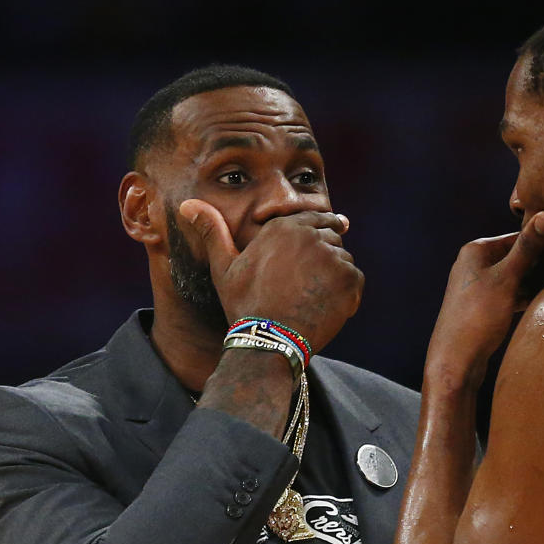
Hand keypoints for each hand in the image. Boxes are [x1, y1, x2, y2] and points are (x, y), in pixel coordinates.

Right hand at [179, 200, 364, 351]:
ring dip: (334, 276)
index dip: (316, 233)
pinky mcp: (350, 280)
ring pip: (343, 259)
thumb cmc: (244, 304)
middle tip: (307, 283)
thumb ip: (212, 230)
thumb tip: (188, 203)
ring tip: (310, 298)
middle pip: (332, 237)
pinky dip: (346, 293)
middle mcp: (312, 235)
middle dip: (323, 257)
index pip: (315, 218)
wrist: (268, 340)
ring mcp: (334, 257)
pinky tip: (324, 307)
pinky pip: (355, 280)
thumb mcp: (224, 266)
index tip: (319, 244)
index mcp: (285, 226)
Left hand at [426, 211, 543, 387]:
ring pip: (515, 277)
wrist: (455, 360)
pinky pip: (511, 294)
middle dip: (540, 263)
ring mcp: (479, 287)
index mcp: (476, 251)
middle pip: (516, 257)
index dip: (541, 241)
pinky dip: (526, 296)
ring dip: (535, 281)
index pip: (516, 237)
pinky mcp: (484, 307)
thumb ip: (526, 249)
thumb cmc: (477, 316)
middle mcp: (474, 265)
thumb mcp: (506, 279)